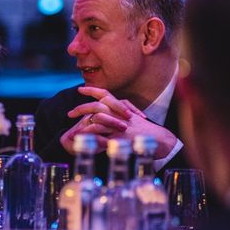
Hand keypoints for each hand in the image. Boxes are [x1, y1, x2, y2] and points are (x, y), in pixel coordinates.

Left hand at [60, 86, 176, 158]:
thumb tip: (108, 117)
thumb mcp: (132, 119)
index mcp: (121, 107)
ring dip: (82, 123)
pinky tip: (82, 137)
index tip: (80, 89)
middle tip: (69, 114)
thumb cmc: (145, 131)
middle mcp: (119, 112)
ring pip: (97, 118)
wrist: (159, 140)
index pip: (105, 94)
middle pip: (96, 105)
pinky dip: (90, 134)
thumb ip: (119, 116)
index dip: (92, 90)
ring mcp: (119, 123)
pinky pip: (101, 132)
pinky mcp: (119, 135)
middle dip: (81, 108)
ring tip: (72, 131)